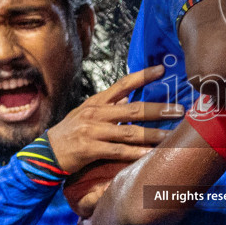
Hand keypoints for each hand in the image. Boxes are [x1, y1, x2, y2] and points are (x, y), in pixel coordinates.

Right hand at [45, 65, 183, 175]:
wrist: (45, 154)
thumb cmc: (71, 134)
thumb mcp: (88, 114)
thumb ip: (109, 107)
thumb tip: (131, 100)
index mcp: (97, 102)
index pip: (123, 84)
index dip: (143, 76)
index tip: (162, 69)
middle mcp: (95, 113)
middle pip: (133, 109)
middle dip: (159, 109)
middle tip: (180, 110)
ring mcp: (92, 131)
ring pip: (130, 132)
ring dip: (153, 134)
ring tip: (172, 136)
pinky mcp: (89, 149)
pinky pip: (118, 151)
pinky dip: (136, 153)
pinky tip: (151, 155)